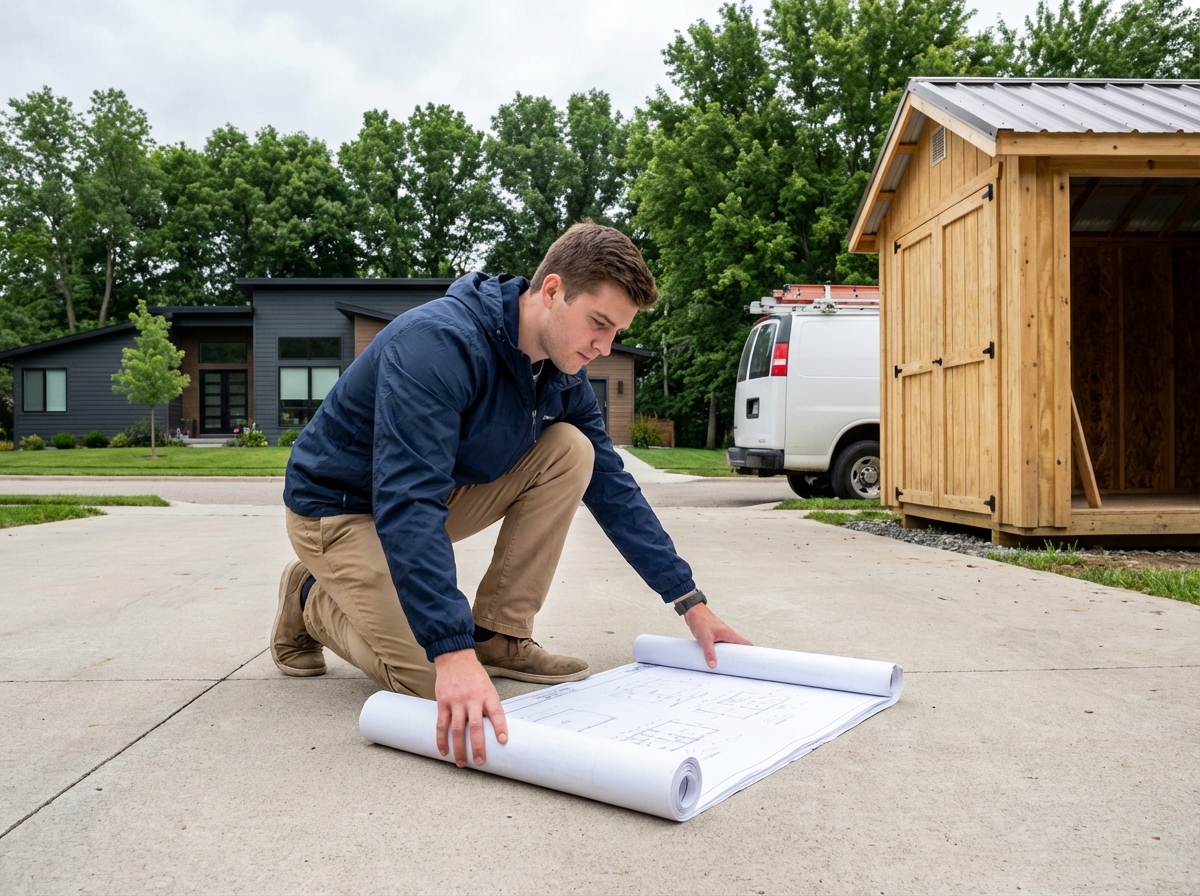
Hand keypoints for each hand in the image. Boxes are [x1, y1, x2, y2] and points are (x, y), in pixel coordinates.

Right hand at [433, 648, 508, 767]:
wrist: (455, 660)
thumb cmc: (475, 676)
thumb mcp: (488, 687)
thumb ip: (489, 707)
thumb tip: (494, 731)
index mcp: (487, 695)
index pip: (496, 713)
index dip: (500, 727)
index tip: (503, 741)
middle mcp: (472, 699)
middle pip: (476, 726)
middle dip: (478, 747)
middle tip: (479, 761)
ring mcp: (456, 702)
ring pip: (458, 729)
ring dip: (459, 749)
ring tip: (461, 763)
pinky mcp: (443, 703)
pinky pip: (442, 725)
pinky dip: (442, 740)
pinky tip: (444, 751)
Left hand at [678, 598, 751, 667]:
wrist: (693, 612)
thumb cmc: (701, 621)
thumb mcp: (705, 638)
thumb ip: (709, 652)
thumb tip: (713, 666)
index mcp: (730, 634)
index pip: (746, 644)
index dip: (751, 653)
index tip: (752, 663)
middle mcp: (728, 635)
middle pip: (738, 648)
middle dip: (740, 658)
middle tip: (738, 669)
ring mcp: (722, 636)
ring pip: (729, 648)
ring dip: (729, 656)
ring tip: (728, 667)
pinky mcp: (715, 637)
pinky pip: (722, 647)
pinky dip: (721, 653)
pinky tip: (716, 659)